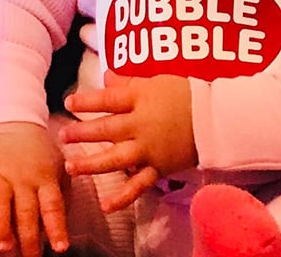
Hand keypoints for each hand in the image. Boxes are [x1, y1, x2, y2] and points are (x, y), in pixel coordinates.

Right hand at [0, 121, 69, 256]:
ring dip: (0, 223)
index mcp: (45, 177)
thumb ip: (61, 192)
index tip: (59, 248)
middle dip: (27, 236)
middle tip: (28, 256)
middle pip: (26, 210)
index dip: (56, 227)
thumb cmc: (36, 153)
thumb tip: (61, 226)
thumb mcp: (57, 166)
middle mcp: (22, 176)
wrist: (13, 121)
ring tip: (2, 244)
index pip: (52, 206)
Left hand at [60, 73, 197, 211]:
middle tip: (63, 136)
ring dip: (90, 164)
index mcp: (140, 99)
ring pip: (114, 159)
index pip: (107, 99)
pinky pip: (138, 186)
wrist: (218, 118)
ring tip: (71, 167)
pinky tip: (106, 206)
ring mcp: (148, 149)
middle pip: (105, 129)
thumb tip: (106, 75)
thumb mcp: (158, 81)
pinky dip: (123, 197)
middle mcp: (140, 125)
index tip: (69, 103)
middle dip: (81, 133)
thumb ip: (130, 82)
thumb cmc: (188, 95)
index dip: (86, 101)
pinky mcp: (158, 168)